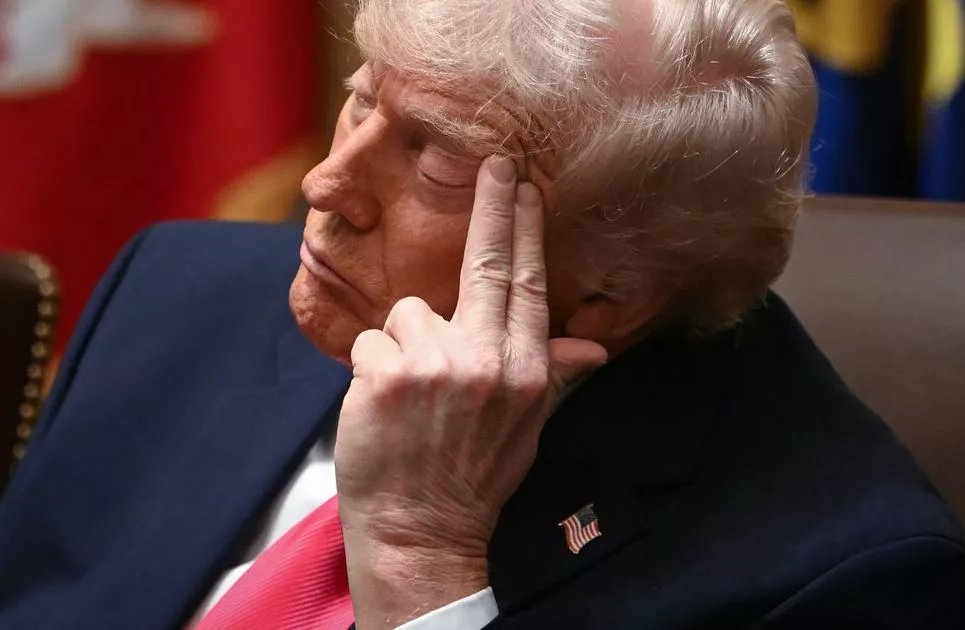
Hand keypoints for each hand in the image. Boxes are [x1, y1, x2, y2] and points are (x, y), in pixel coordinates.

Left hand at [335, 156, 607, 627]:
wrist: (420, 532)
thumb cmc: (471, 476)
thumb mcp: (525, 428)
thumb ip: (552, 375)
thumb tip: (595, 348)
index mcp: (527, 371)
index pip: (530, 286)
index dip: (525, 231)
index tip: (522, 188)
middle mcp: (490, 361)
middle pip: (489, 266)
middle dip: (492, 208)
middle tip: (492, 163)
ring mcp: (439, 364)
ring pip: (409, 312)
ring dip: (400, 345)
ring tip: (408, 398)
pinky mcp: (389, 373)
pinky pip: (372, 339)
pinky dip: (369, 367)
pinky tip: (382, 407)